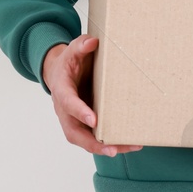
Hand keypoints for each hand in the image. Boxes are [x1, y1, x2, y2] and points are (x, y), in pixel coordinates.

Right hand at [43, 35, 142, 156]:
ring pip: (85, 140)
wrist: (61, 73)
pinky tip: (131, 144)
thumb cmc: (70, 62)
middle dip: (92, 143)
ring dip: (106, 147)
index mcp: (62, 90)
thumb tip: (93, 42)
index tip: (94, 120)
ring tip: (130, 147)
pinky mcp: (84, 124)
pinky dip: (111, 144)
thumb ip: (81, 45)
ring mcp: (74, 120)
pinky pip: (95, 138)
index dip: (80, 112)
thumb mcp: (73, 50)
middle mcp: (66, 110)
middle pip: (74, 132)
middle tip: (110, 149)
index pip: (69, 103)